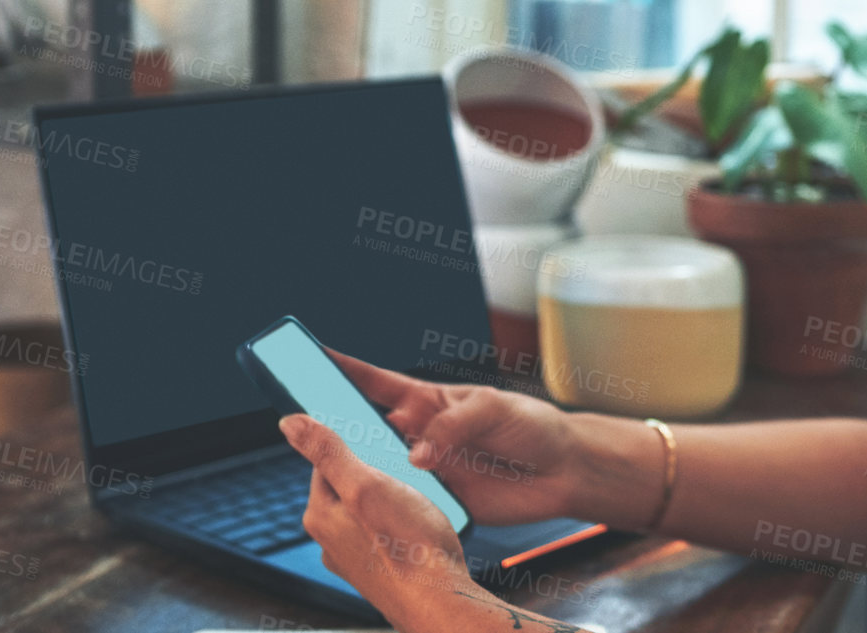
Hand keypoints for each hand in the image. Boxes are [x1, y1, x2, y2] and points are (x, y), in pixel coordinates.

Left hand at [279, 414, 471, 628]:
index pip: (325, 461)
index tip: (379, 445)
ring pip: (369, 509)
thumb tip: (290, 423)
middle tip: (405, 476)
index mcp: (320, 515)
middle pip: (349, 485)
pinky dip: (400, 524)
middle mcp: (330, 539)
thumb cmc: (408, 546)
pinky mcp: (377, 571)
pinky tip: (419, 528)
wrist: (440, 603)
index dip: (355, 446)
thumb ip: (329, 452)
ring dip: (391, 499)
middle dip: (376, 475)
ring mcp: (353, 558)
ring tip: (417, 503)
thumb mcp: (367, 485)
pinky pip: (385, 533)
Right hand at [329, 351, 583, 525]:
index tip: (308, 356)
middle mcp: (420, 435)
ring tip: (331, 471)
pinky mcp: (439, 503)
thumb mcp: (494, 409)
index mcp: (428, 402)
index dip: (342, 369)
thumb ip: (453, 426)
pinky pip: (406, 506)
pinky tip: (377, 510)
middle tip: (302, 423)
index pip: (376, 383)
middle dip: (333, 425)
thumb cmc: (532, 426)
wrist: (564, 472)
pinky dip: (390, 508)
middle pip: (365, 430)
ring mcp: (427, 470)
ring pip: (379, 472)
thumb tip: (417, 456)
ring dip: (359, 472)